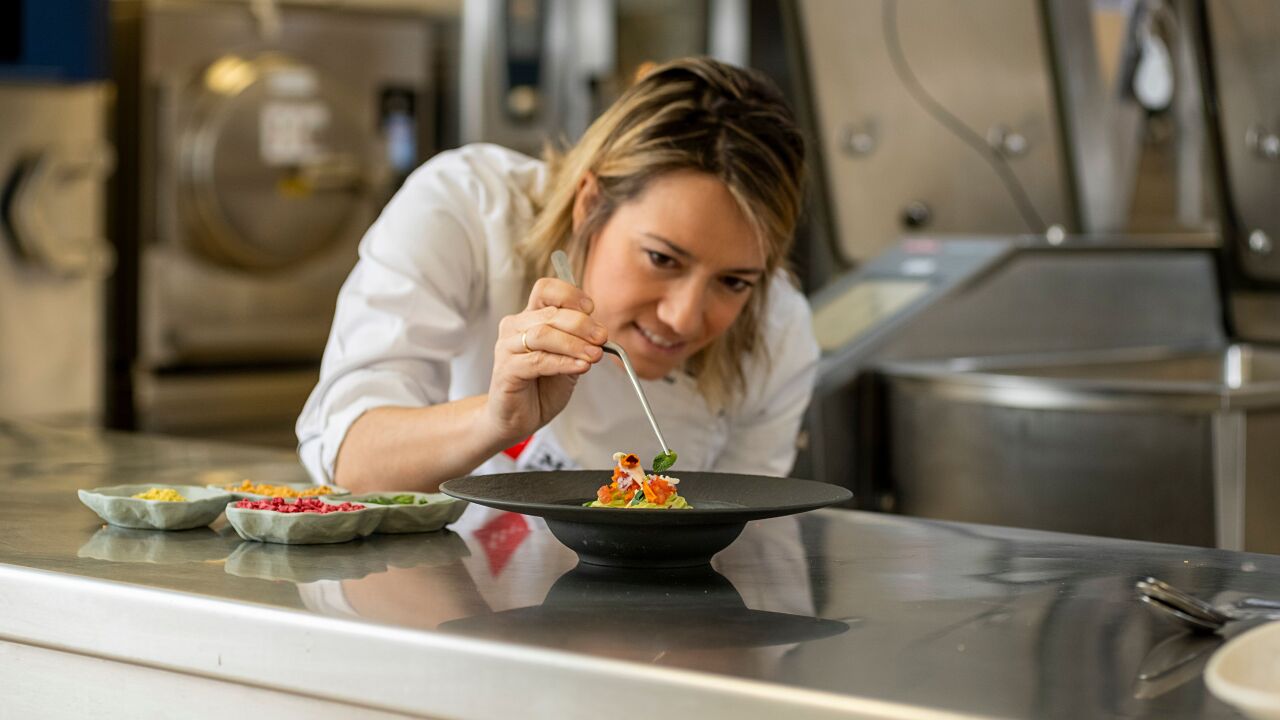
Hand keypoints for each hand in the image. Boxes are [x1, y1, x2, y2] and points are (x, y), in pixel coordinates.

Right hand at [485, 277, 606, 443]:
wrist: (519, 418)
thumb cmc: (541, 387)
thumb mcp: (568, 359)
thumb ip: (579, 342)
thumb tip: (600, 332)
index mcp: (529, 317)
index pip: (546, 290)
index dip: (570, 295)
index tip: (591, 309)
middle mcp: (515, 327)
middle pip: (550, 312)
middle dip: (582, 324)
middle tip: (601, 338)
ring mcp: (507, 347)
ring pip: (543, 334)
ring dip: (574, 344)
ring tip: (594, 355)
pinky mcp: (506, 369)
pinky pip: (538, 360)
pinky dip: (563, 362)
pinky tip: (580, 367)